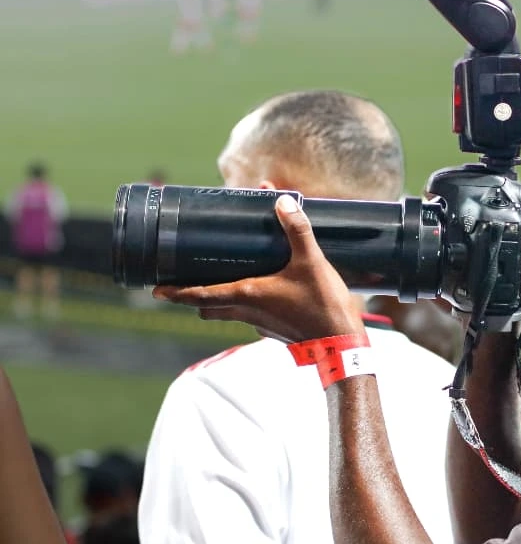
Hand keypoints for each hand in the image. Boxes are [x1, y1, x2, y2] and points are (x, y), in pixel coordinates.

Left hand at [154, 195, 360, 342]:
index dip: (177, 292)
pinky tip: (265, 292)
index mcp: (246, 295)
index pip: (200, 295)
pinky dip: (247, 306)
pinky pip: (252, 317)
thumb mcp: (310, 261)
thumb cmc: (321, 305)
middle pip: (208, 307)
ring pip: (228, 313)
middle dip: (194, 296)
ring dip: (220, 301)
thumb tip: (282, 201)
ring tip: (222, 282)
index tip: (156, 290)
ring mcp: (261, 324)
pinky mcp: (275, 330)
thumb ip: (296, 230)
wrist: (341, 342)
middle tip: (187, 282)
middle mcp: (247, 312)